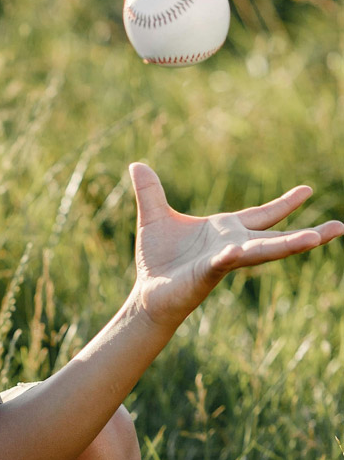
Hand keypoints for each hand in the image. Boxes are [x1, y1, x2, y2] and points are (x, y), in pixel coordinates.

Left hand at [129, 162, 343, 330]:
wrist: (147, 294)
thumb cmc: (156, 260)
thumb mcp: (153, 217)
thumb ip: (150, 192)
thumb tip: (137, 164)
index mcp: (226, 231)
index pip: (262, 215)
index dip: (285, 204)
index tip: (308, 189)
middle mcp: (232, 246)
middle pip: (276, 238)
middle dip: (308, 234)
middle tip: (340, 228)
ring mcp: (223, 261)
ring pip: (262, 251)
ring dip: (289, 246)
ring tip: (316, 238)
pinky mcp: (206, 273)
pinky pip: (224, 262)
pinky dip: (233, 255)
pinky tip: (240, 249)